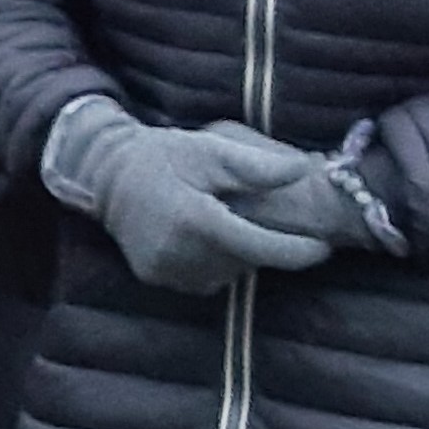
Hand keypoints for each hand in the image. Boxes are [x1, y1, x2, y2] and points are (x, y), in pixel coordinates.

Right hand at [44, 98, 341, 293]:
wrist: (104, 173)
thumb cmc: (162, 155)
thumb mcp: (211, 150)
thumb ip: (258, 167)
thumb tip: (304, 172)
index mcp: (195, 219)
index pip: (260, 246)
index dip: (297, 252)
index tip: (324, 248)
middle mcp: (179, 252)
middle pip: (245, 261)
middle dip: (261, 243)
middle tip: (253, 214)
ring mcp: (164, 270)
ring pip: (226, 273)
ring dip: (236, 254)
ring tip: (224, 221)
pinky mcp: (155, 277)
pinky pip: (202, 278)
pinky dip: (212, 262)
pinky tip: (202, 237)